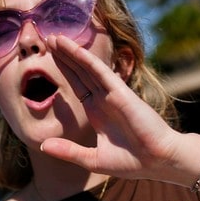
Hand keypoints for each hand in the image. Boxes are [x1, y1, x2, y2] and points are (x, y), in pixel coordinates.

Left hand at [40, 34, 184, 182]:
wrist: (157, 162)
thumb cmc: (131, 162)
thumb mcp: (92, 160)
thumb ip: (68, 151)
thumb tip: (42, 146)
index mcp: (97, 112)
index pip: (77, 85)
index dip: (64, 70)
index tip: (49, 57)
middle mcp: (104, 99)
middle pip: (80, 72)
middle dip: (64, 56)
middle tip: (47, 39)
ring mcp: (113, 94)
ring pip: (88, 69)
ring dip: (72, 53)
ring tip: (54, 38)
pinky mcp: (122, 94)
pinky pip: (102, 74)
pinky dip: (88, 61)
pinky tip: (75, 51)